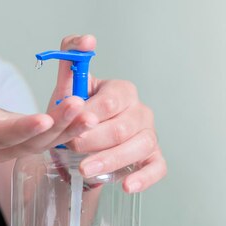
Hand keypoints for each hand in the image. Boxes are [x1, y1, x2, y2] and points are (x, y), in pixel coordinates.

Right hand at [0, 90, 97, 164]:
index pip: (6, 135)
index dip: (24, 128)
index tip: (43, 119)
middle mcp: (9, 147)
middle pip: (37, 140)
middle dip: (58, 125)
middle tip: (79, 106)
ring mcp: (26, 147)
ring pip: (52, 140)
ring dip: (74, 127)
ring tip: (92, 112)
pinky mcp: (39, 141)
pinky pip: (59, 133)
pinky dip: (76, 122)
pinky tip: (92, 106)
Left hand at [49, 35, 166, 192]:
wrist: (80, 140)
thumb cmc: (76, 112)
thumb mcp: (68, 88)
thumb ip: (71, 60)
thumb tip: (86, 39)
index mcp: (122, 91)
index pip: (111, 101)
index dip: (90, 114)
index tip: (71, 124)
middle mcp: (140, 111)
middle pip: (123, 127)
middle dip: (94, 139)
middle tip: (70, 148)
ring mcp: (149, 135)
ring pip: (138, 147)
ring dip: (111, 160)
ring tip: (84, 170)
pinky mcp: (153, 158)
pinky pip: (156, 167)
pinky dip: (144, 178)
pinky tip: (127, 186)